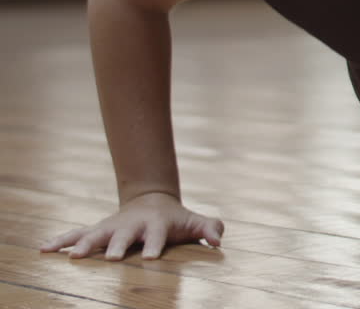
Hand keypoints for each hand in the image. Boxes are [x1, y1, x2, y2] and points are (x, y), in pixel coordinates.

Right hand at [39, 191, 223, 260]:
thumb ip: (210, 229)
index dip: (154, 245)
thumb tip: (218, 241)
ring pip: (95, 233)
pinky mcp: (98, 230)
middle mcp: (131, 224)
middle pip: (122, 235)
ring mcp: (112, 226)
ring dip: (83, 243)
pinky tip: (43, 248)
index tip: (151, 257)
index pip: (157, 235)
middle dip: (116, 245)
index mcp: (156, 224)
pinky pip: (76, 233)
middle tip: (110, 257)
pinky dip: (60, 240)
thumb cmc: (176, 219)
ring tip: (70, 256)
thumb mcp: (195, 222)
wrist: (152, 201)